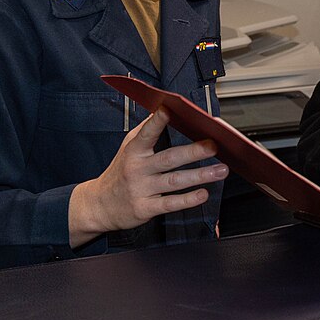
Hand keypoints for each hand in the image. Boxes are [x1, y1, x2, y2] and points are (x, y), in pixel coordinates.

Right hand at [69, 108, 228, 246]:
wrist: (99, 205)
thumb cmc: (120, 173)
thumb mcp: (128, 148)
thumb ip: (147, 131)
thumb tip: (165, 110)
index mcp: (134, 151)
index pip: (146, 134)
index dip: (157, 122)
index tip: (169, 110)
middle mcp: (137, 169)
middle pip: (168, 158)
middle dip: (193, 151)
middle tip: (213, 145)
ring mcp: (141, 189)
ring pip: (174, 181)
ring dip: (200, 175)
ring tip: (220, 170)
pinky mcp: (145, 208)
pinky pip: (170, 204)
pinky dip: (188, 200)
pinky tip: (203, 194)